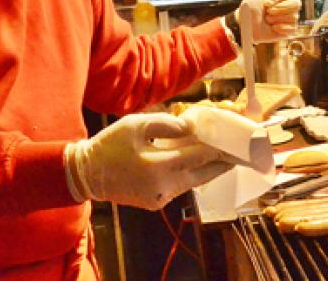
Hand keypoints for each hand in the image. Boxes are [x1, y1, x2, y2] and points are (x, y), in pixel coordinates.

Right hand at [64, 113, 225, 209]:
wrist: (86, 174)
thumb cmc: (110, 145)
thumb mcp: (136, 125)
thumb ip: (167, 124)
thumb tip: (192, 127)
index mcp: (159, 166)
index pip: (200, 155)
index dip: (220, 147)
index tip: (236, 140)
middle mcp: (164, 187)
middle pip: (205, 173)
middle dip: (223, 162)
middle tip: (241, 152)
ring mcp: (160, 198)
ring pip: (194, 181)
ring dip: (208, 168)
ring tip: (224, 156)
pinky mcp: (156, 203)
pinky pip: (180, 187)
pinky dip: (190, 174)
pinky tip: (197, 163)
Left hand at [237, 0, 300, 41]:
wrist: (245, 25)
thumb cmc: (250, 5)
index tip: (266, 0)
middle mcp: (289, 4)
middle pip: (296, 3)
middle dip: (277, 8)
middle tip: (266, 11)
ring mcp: (290, 18)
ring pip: (293, 16)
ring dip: (276, 19)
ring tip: (267, 19)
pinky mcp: (289, 30)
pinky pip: (291, 28)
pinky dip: (279, 28)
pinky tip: (272, 28)